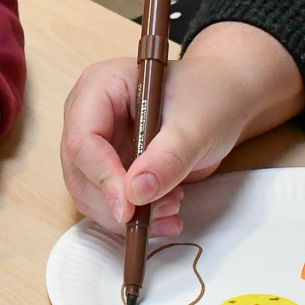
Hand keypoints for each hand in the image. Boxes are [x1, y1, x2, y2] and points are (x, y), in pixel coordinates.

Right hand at [60, 20, 304, 236]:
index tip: (129, 208)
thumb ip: (167, 158)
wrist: (224, 100)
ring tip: (172, 210)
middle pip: (80, 172)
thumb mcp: (195, 125)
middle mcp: (89, 115)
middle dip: (117, 202)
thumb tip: (135, 193)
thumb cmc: (209, 96)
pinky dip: (135, 217)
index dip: (102, 176)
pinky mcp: (110, 166)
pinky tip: (167, 214)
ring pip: (90, 194)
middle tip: (161, 213)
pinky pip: (109, 201)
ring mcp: (98, 143)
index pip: (83, 139)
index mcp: (100, 87)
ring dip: (127, 214)